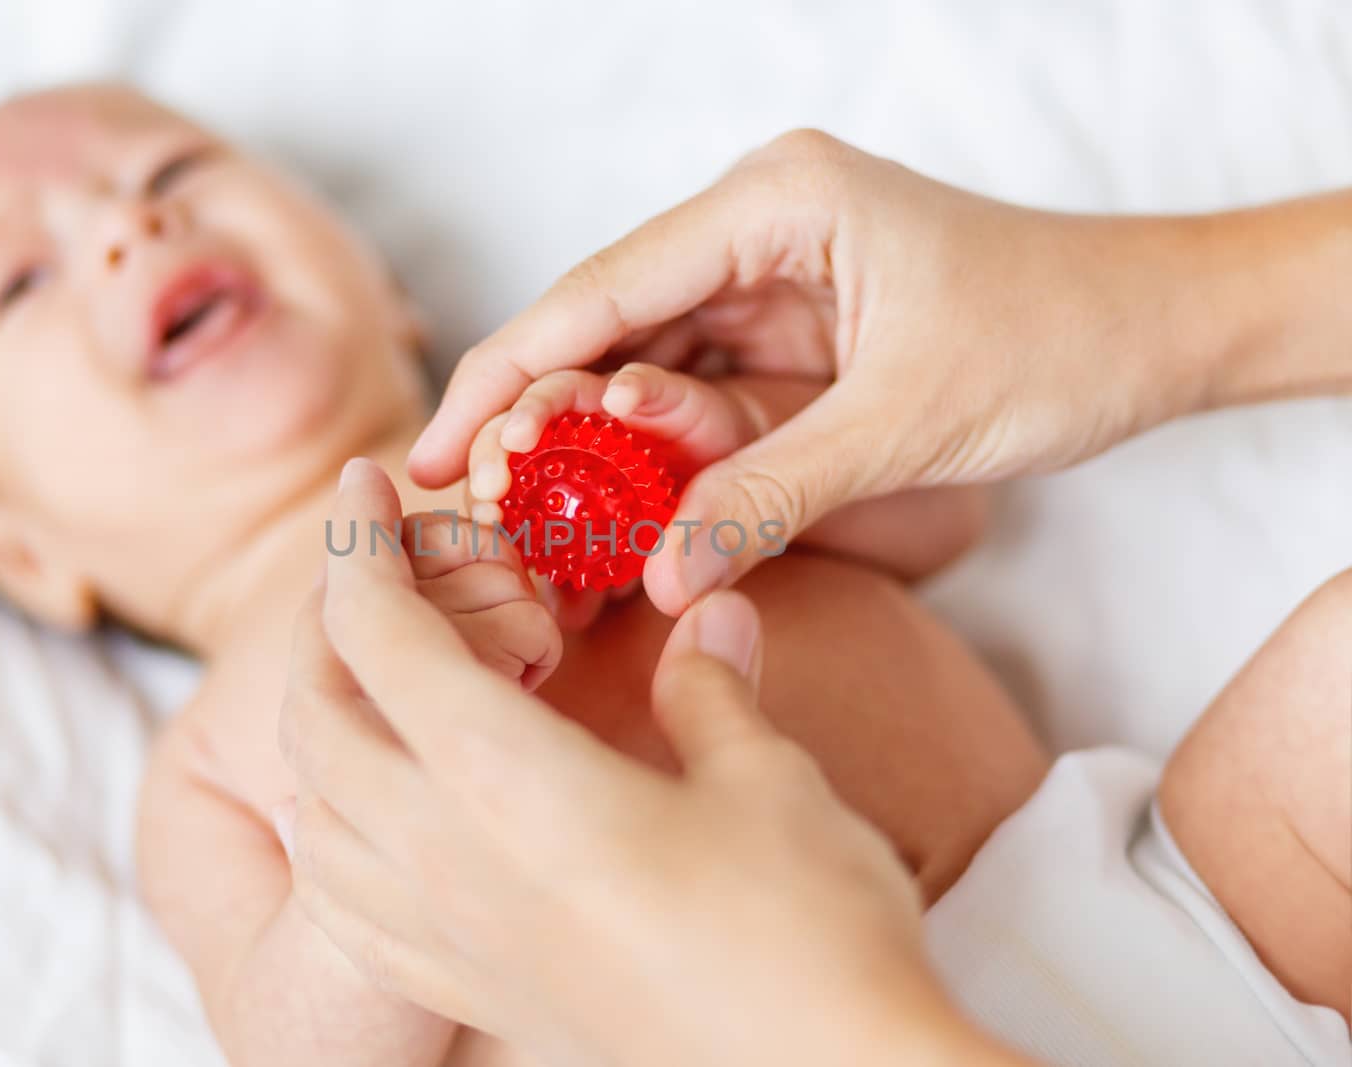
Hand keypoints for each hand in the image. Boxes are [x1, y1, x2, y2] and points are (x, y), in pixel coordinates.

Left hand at [279, 458, 1021, 1066]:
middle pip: (320, 721)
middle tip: (375, 569)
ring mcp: (454, 940)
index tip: (361, 481)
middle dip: (327, 625)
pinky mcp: (480, 996)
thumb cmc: (808, 933)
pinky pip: (350, 909)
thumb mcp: (766, 780)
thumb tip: (710, 614)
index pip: (378, 637)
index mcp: (507, 781)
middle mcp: (449, 861)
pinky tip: (374, 818)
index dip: (354, 544)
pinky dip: (335, 835)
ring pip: (318, 816)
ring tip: (372, 681)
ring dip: (322, 729)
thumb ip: (710, 686)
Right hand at [411, 128, 1313, 612]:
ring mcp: (768, 291)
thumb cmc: (1055, 338)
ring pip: (642, 378)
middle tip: (477, 513)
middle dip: (541, 425)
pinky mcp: (788, 347)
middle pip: (604, 334)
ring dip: (596, 458)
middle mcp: (752, 236)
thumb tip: (659, 580)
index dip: (508, 375)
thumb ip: (772, 496)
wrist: (1154, 332)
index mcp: (772, 204)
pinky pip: (698, 411)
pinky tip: (617, 524)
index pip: (600, 290)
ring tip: (531, 534)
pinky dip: (660, 470)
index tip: (436, 452)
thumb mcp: (907, 425)